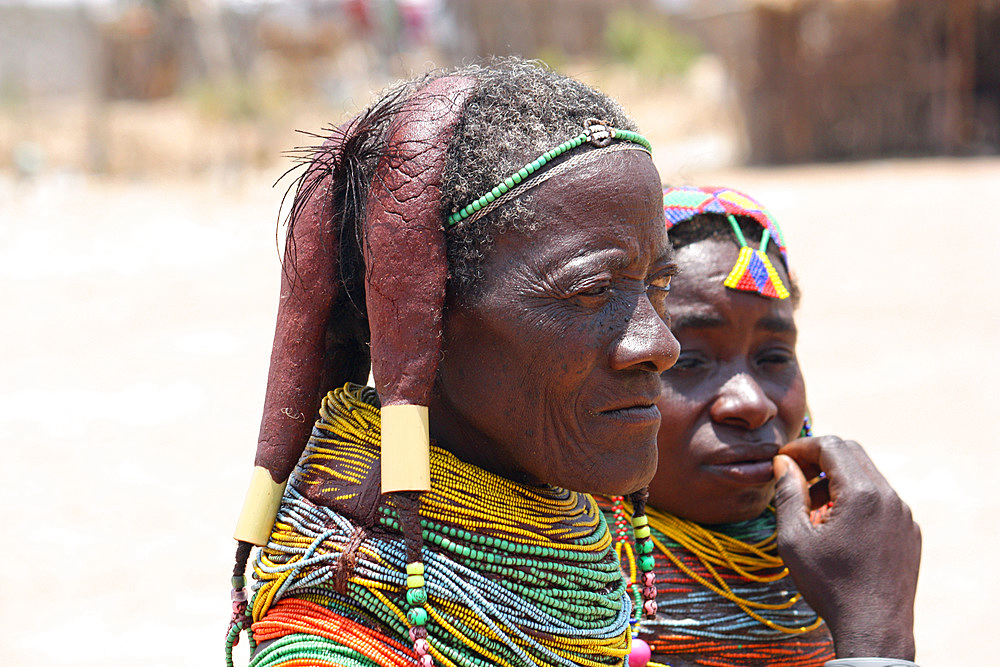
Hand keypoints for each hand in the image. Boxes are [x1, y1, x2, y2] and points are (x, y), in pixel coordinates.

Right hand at [773, 436, 920, 659]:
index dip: (802, 447)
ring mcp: (904, 514)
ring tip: (813, 510)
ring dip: (837, 481)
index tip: (782, 461)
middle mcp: (889, 497)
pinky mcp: (909, 531)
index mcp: (862, 494)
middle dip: (820, 459)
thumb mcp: (795, 538)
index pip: (831, 445)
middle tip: (796, 479)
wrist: (875, 628)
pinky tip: (838, 527)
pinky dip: (856, 499)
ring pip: (867, 475)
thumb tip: (783, 463)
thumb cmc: (830, 585)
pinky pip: (881, 499)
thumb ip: (788, 493)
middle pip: (852, 454)